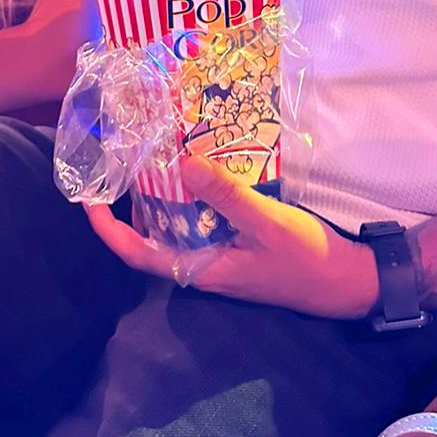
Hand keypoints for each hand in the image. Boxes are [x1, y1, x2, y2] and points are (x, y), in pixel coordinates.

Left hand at [88, 157, 379, 318]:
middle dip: (131, 202)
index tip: (89, 199)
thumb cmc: (305, 258)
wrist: (348, 282)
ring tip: (150, 154)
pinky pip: (200, 221)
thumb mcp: (265, 221)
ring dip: (160, 195)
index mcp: (199, 269)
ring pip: (175, 226)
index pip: (137, 253)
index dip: (108, 230)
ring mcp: (219, 256)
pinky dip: (190, 196)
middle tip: (122, 158)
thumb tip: (179, 163)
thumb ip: (224, 194)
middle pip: (151, 236)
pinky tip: (196, 168)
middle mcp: (201, 265)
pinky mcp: (235, 245)